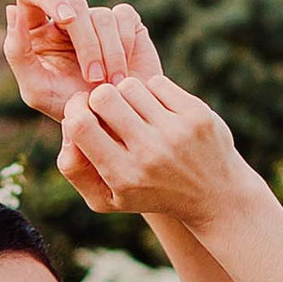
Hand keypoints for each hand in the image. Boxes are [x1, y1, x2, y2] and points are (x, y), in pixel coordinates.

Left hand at [4, 0, 161, 126]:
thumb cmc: (69, 109)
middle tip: (92, 77)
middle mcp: (66, 16)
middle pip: (73, 3)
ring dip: (108, 54)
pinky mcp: (124, 21)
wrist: (113, 125)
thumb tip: (12, 10)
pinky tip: (123, 75)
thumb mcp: (36, 89)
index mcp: (37, 28)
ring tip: (109, 87)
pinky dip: (124, 47)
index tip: (65, 19)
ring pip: (101, 16)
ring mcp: (95, 17)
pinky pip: (123, 17)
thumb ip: (17, 52)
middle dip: (85, 42)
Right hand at [56, 72, 246, 225]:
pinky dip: (151, 91)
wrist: (215, 196)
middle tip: (106, 109)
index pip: (79, 125)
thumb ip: (74, 168)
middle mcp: (149, 153)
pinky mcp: (197, 114)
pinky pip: (156, 83)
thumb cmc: (150, 193)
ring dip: (125, 94)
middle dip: (98, 97)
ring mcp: (176, 132)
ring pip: (129, 86)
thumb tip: (67, 126)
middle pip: (102, 97)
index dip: (73, 109)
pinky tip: (156, 109)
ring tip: (133, 111)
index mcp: (123, 175)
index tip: (81, 111)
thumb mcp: (106, 198)